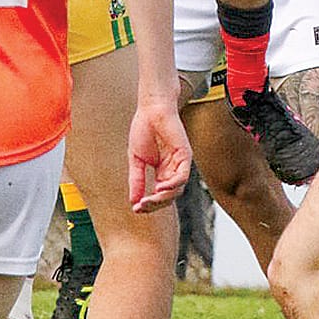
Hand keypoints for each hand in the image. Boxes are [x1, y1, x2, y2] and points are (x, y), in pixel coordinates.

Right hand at [126, 95, 191, 212]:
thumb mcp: (136, 160)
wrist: (151, 109)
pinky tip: (159, 187)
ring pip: (176, 190)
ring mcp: (180, 163)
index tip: (135, 209)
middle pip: (169, 196)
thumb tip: (133, 202)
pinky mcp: (185, 155)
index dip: (149, 205)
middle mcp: (173, 170)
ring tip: (147, 201)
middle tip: (141, 207)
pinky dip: (172, 185)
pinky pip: (182, 176)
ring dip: (162, 198)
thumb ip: (136, 180)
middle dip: (155, 205)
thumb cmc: (144, 129)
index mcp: (162, 172)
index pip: (159, 196)